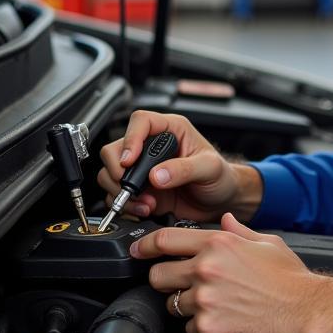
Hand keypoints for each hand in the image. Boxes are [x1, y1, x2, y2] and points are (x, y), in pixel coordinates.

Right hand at [97, 110, 261, 223]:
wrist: (222, 202)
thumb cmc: (221, 177)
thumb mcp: (210, 168)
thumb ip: (184, 169)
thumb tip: (156, 175)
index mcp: (170, 130)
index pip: (140, 122)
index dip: (130, 139)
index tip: (130, 161)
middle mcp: (151, 148)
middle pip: (116, 149)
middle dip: (118, 171)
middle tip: (133, 188)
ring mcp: (143, 171)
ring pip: (110, 174)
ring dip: (122, 192)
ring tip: (146, 203)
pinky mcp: (140, 191)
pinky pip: (117, 196)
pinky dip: (127, 206)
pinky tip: (145, 209)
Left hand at [130, 212, 332, 332]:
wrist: (309, 314)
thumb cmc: (292, 280)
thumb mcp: (267, 243)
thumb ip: (239, 231)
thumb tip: (226, 220)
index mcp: (218, 243)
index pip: (164, 240)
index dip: (144, 246)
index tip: (138, 252)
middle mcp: (206, 269)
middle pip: (158, 276)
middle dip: (166, 282)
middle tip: (183, 287)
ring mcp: (205, 301)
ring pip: (173, 306)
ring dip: (188, 308)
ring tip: (216, 307)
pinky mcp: (209, 330)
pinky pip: (191, 332)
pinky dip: (204, 331)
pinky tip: (226, 324)